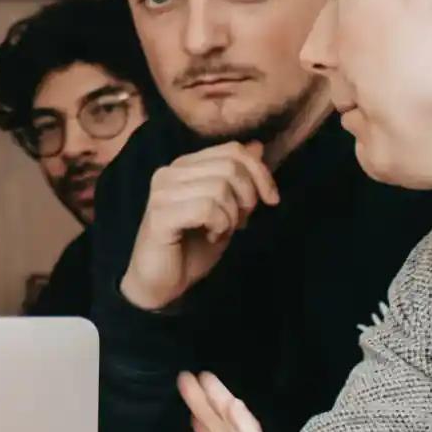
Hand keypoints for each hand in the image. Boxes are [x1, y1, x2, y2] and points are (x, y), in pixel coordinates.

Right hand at [121, 142, 278, 309]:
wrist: (160, 285)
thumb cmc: (191, 249)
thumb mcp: (227, 211)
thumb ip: (239, 180)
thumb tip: (258, 146)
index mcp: (184, 166)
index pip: (232, 150)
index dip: (260, 173)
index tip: (271, 200)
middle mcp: (170, 173)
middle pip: (230, 167)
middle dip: (247, 197)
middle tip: (239, 222)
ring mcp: (162, 193)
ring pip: (219, 187)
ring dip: (231, 216)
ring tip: (220, 231)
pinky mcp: (160, 216)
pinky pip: (206, 208)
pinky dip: (219, 225)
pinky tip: (210, 236)